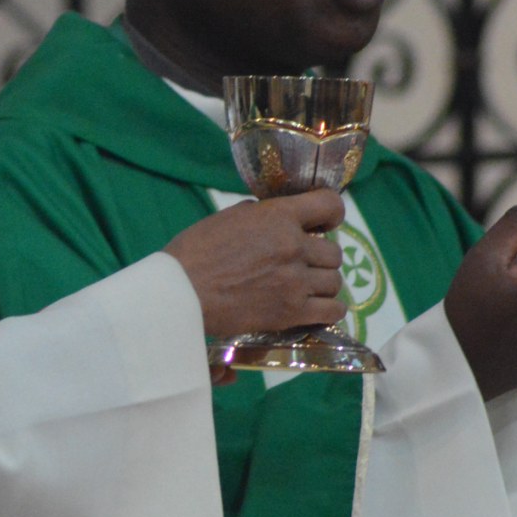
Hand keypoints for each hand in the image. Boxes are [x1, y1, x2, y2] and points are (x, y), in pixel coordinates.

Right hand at [165, 190, 346, 338]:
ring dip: (322, 284)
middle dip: (320, 257)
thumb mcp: (228, 217)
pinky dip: (328, 309)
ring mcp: (295, 281)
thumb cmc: (196, 251)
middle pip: (334, 252)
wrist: (182, 292)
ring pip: (334, 282)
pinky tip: (315, 307)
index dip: (332, 213)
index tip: (325, 224)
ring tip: (305, 287)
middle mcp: (294, 246)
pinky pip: (332, 311)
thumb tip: (275, 217)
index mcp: (279, 216)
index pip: (330, 205)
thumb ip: (260, 214)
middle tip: (303, 263)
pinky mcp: (291, 312)